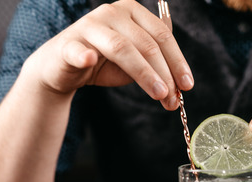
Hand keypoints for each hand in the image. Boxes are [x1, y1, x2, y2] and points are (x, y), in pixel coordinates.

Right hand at [24, 0, 193, 109]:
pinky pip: (77, 50)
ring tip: (159, 94)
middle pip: (146, 43)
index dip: (177, 61)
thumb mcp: (136, 62)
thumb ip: (156, 67)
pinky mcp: (68, 44)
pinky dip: (84, 55)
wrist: (63, 69)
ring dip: (144, 73)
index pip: (162, 35)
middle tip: (173, 98)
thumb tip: (180, 87)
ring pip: (122, 48)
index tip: (187, 85)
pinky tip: (90, 60)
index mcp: (132, 12)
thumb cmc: (104, 63)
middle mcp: (112, 12)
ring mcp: (89, 26)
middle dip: (164, 73)